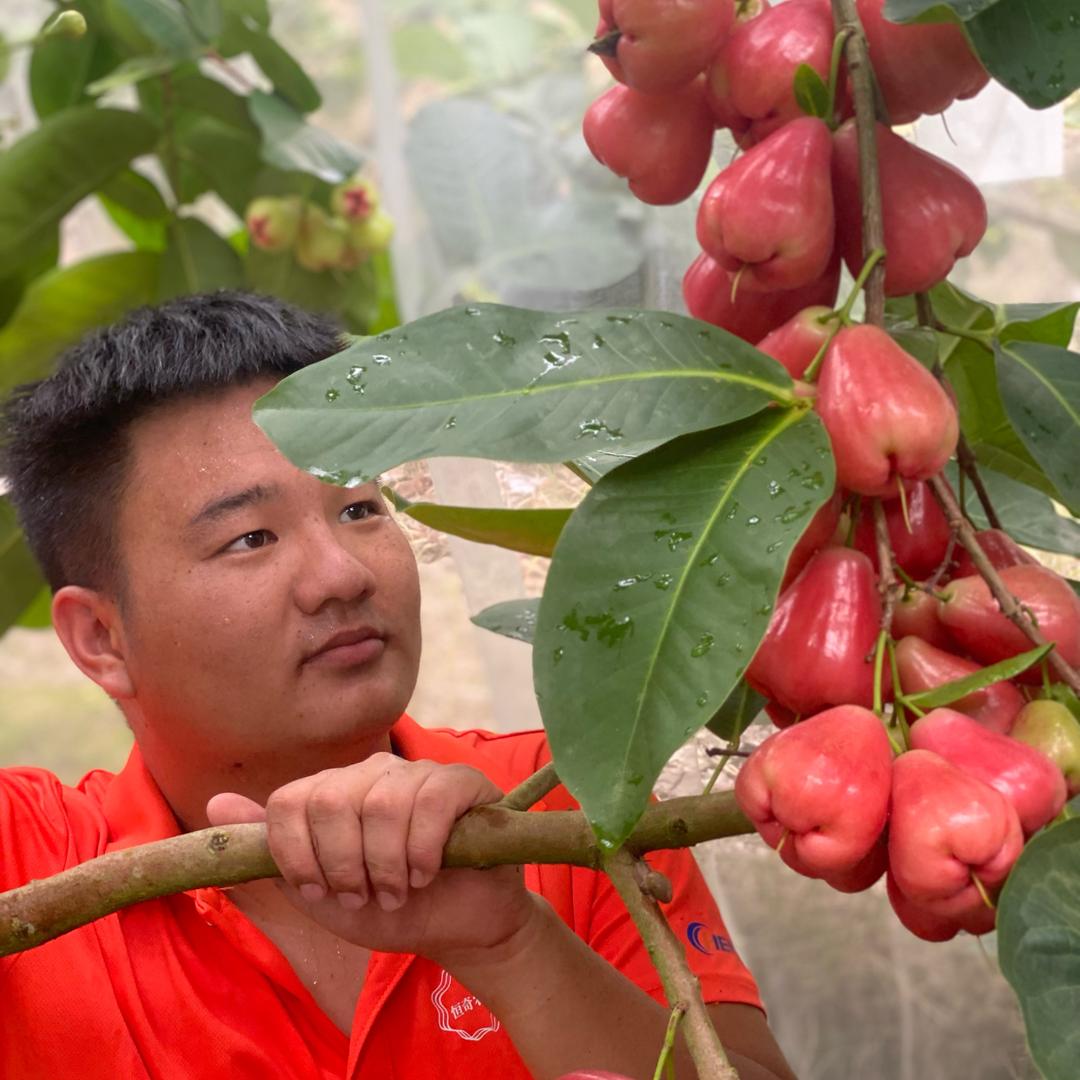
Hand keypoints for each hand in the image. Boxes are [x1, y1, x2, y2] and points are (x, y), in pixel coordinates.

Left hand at [206, 754, 538, 963]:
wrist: (456, 927)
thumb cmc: (387, 908)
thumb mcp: (320, 892)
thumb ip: (271, 853)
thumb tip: (215, 804)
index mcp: (333, 792)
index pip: (290, 800)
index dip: (297, 855)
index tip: (319, 892)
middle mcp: (372, 773)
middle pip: (331, 801)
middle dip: (344, 865)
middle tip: (364, 896)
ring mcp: (418, 773)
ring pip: (382, 804)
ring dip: (387, 866)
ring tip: (398, 891)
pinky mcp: (462, 782)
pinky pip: (430, 801)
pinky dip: (423, 850)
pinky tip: (427, 874)